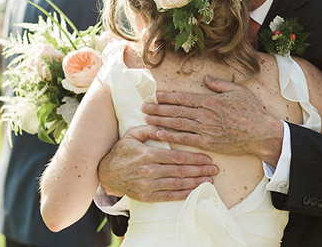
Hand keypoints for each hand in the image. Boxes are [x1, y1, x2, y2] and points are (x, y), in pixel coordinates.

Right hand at [98, 125, 217, 201]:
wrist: (107, 173)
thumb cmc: (121, 152)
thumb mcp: (132, 134)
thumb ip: (149, 129)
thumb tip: (163, 125)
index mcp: (149, 154)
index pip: (177, 157)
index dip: (194, 158)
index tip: (207, 158)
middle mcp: (150, 171)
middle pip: (181, 171)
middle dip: (200, 170)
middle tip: (214, 169)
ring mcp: (149, 185)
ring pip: (177, 184)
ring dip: (196, 183)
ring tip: (210, 181)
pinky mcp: (147, 196)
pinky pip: (169, 196)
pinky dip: (184, 195)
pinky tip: (195, 192)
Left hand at [142, 75, 283, 164]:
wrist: (261, 133)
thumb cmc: (251, 110)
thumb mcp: (237, 90)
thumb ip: (219, 84)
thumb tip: (206, 79)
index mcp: (210, 100)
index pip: (183, 97)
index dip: (168, 97)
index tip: (156, 95)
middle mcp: (204, 114)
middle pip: (176, 110)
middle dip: (158, 108)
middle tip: (144, 107)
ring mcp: (205, 129)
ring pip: (177, 124)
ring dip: (160, 120)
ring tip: (147, 118)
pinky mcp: (207, 143)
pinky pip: (185, 139)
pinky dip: (171, 136)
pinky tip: (159, 134)